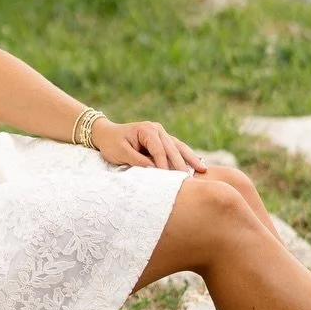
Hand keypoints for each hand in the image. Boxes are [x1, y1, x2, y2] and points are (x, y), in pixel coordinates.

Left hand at [91, 118, 205, 172]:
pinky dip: (186, 156)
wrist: (107, 134)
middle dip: (182, 164)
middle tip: (190, 180)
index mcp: (147, 130)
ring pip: (179, 147)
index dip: (165, 165)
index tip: (170, 180)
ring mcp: (162, 133)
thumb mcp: (120, 152)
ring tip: (203, 169)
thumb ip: (137, 160)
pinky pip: (177, 148)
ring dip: (191, 159)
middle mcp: (157, 129)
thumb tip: (155, 170)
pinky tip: (197, 165)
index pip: (159, 150)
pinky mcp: (163, 140)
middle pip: (173, 149)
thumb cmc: (112, 143)